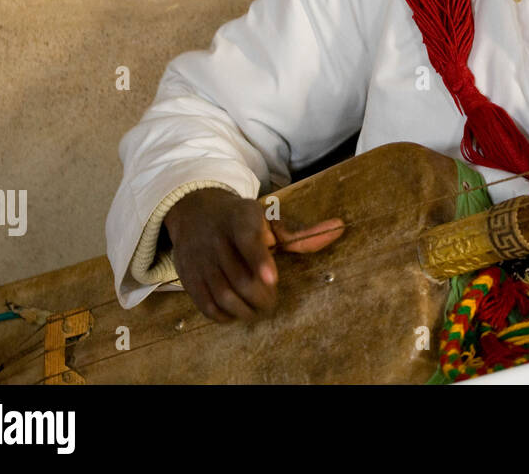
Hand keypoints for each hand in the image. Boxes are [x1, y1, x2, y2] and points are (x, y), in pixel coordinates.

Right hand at [164, 188, 343, 323]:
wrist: (196, 211)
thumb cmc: (242, 220)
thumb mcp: (269, 220)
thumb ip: (301, 233)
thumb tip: (340, 228)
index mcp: (241, 219)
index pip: (248, 240)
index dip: (260, 261)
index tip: (273, 280)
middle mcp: (217, 239)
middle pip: (239, 277)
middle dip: (260, 296)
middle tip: (272, 301)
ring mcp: (200, 259)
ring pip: (222, 295)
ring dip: (244, 309)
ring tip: (257, 308)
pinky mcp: (188, 277)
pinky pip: (206, 305)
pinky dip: (225, 316)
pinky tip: (237, 311)